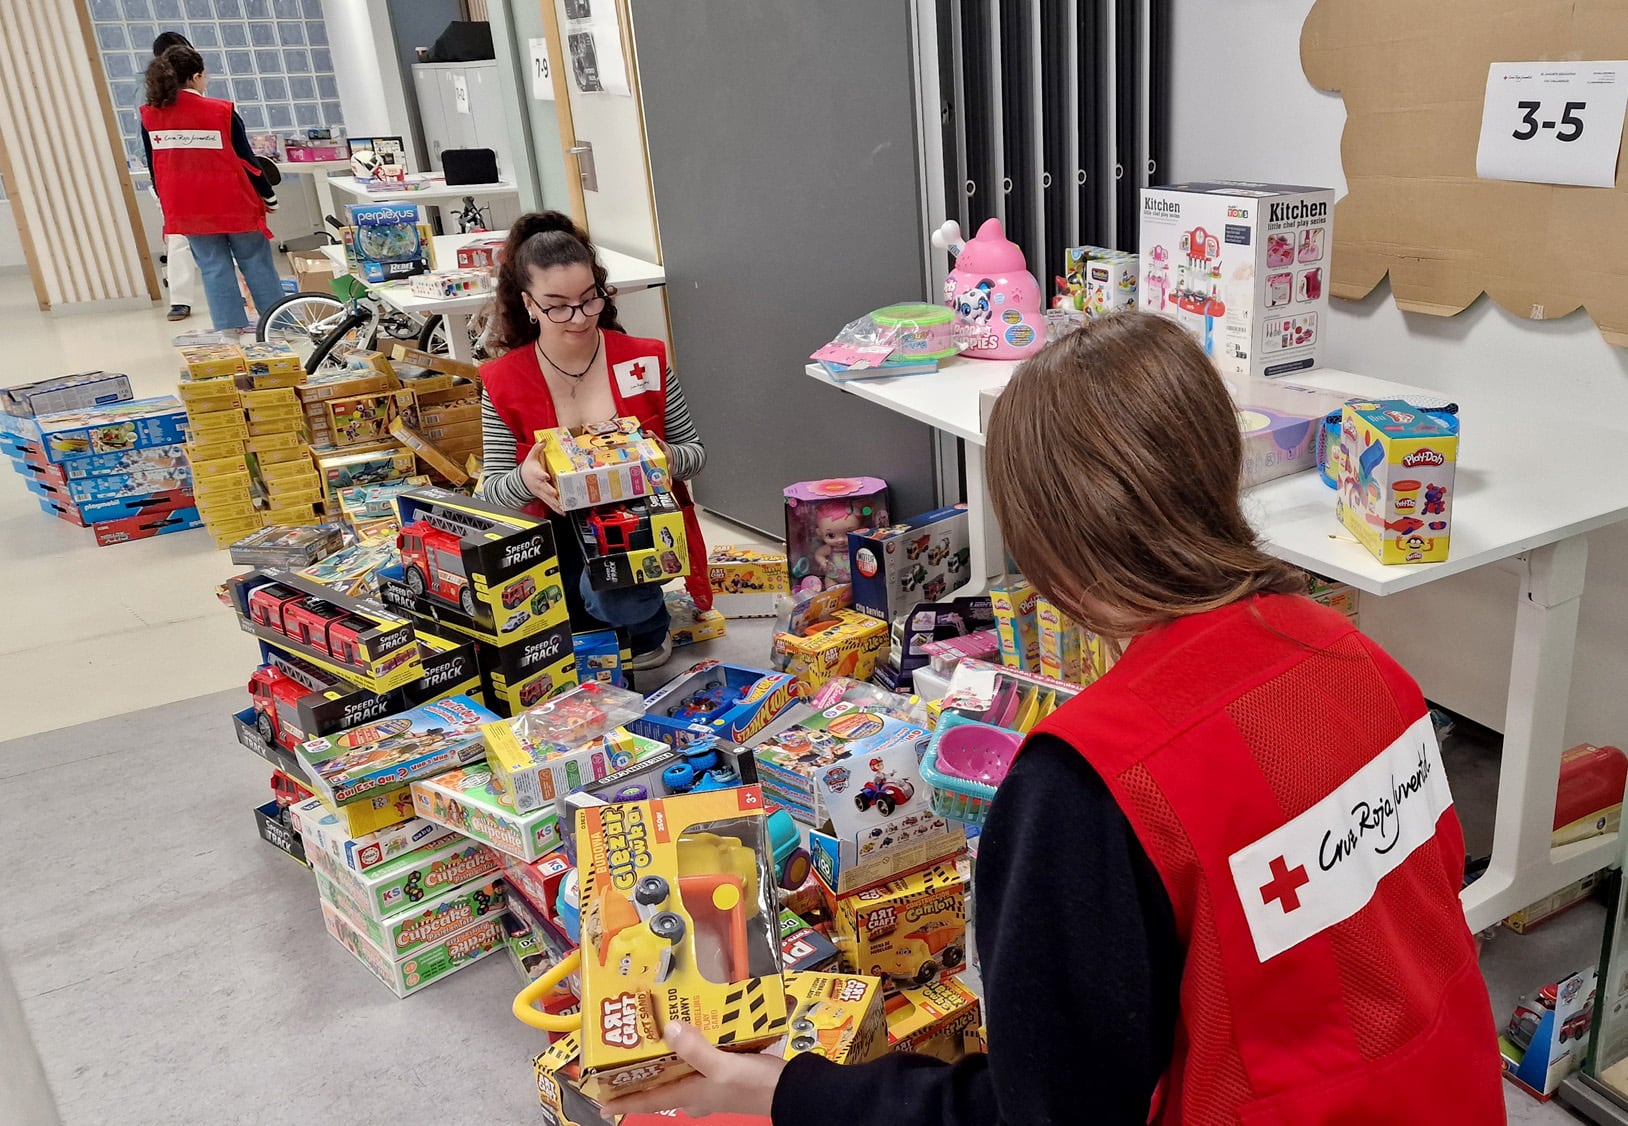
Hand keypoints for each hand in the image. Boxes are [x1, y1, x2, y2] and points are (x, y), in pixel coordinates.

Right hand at [519, 447, 561, 512]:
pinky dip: (557, 509)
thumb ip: (537, 449)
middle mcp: (539, 485)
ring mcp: (541, 492)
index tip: (546, 476)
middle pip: (545, 489)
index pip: (538, 474)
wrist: (522, 480)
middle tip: (557, 494)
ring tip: (564, 508)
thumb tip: (544, 441)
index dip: (542, 475)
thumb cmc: (528, 469)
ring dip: (556, 504)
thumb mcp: (531, 457)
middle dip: (551, 492)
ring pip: (548, 499)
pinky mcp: (544, 498)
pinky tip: (563, 512)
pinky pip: (551, 504)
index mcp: (535, 474)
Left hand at [601, 1021, 784, 1118]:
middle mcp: (696, 1093)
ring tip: (661, 1031)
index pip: (649, 1100)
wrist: (790, 1091)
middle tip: (631, 1051)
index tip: (599, 1103)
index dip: (623, 1101)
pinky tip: (699, 1029)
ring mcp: (713, 1085)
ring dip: (670, 1058)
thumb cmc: (753, 1085)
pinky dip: (695, 1049)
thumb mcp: (723, 1067)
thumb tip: (666, 1027)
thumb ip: (696, 1049)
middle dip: (646, 1071)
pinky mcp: (728, 1074)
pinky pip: (703, 1062)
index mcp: (689, 1094)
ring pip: (682, 1073)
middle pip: (663, 1085)